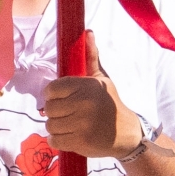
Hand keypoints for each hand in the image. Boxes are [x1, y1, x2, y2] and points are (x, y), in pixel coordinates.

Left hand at [43, 30, 142, 158]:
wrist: (125, 132)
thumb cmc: (110, 102)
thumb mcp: (101, 78)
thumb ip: (91, 56)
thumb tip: (88, 33)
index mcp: (85, 86)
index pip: (52, 88)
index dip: (52, 93)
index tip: (60, 97)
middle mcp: (83, 104)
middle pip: (49, 107)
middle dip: (53, 110)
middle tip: (64, 111)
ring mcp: (81, 125)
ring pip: (50, 125)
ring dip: (55, 126)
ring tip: (66, 123)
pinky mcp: (80, 142)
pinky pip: (54, 141)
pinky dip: (56, 139)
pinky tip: (66, 134)